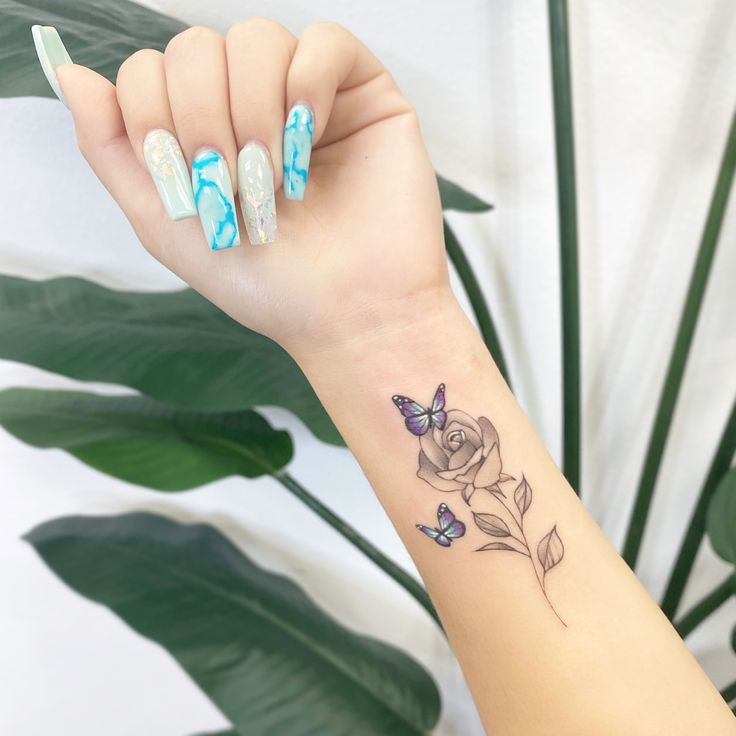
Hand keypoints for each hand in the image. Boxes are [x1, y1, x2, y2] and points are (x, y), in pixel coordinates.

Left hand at [56, 19, 451, 357]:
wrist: (347, 313)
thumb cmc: (265, 281)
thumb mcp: (164, 222)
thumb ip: (112, 149)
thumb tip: (69, 74)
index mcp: (206, 133)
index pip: (152, 70)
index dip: (152, 114)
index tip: (186, 178)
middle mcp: (254, 106)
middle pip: (197, 47)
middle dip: (201, 116)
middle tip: (231, 180)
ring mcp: (309, 96)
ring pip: (256, 38)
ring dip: (253, 109)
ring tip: (274, 175)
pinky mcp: (365, 95)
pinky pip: (326, 43)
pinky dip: (307, 84)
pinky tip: (311, 136)